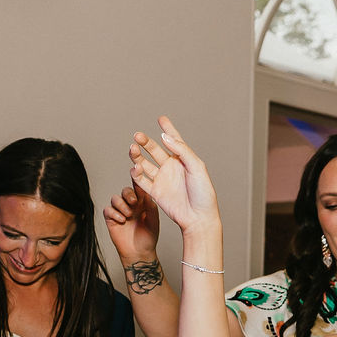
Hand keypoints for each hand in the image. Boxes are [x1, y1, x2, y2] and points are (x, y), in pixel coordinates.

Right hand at [103, 185, 161, 263]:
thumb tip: (147, 194)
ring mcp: (120, 211)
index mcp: (142, 203)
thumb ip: (151, 207)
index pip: (138, 190)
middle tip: (134, 202)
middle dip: (128, 194)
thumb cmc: (148, 237)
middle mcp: (130, 205)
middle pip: (125, 191)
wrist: (140, 252)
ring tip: (129, 215)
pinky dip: (114, 213)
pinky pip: (108, 209)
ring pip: (115, 198)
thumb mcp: (154, 221)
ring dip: (122, 205)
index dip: (137, 182)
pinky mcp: (111, 219)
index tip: (137, 175)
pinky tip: (122, 220)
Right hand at [128, 117, 218, 234]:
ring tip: (133, 148)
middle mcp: (170, 167)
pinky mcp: (155, 191)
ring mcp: (161, 179)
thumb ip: (182, 151)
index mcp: (183, 160)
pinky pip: (141, 180)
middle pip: (154, 149)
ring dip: (137, 155)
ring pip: (144, 163)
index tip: (161, 119)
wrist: (199, 217)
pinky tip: (135, 167)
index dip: (167, 129)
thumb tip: (165, 137)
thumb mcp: (197, 168)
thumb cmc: (203, 193)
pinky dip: (136, 173)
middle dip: (145, 141)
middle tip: (138, 136)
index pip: (173, 140)